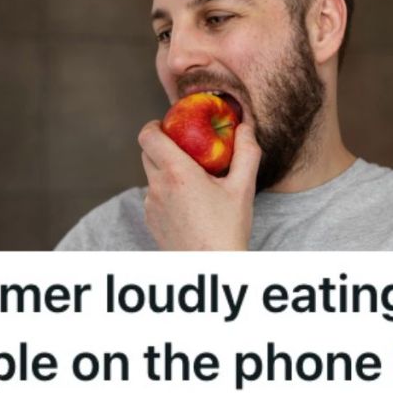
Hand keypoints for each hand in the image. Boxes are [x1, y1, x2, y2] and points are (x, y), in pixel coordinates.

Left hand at [138, 121, 261, 249]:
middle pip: (147, 152)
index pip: (147, 135)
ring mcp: (151, 205)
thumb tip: (245, 126)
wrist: (211, 267)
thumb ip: (246, 152)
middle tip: (187, 149)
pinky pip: (153, 195)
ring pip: (150, 175)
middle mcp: (158, 187)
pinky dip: (166, 191)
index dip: (155, 125)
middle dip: (163, 145)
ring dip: (165, 170)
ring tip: (192, 180)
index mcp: (177, 173)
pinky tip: (188, 203)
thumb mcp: (242, 188)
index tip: (170, 125)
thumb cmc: (228, 230)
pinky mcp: (150, 220)